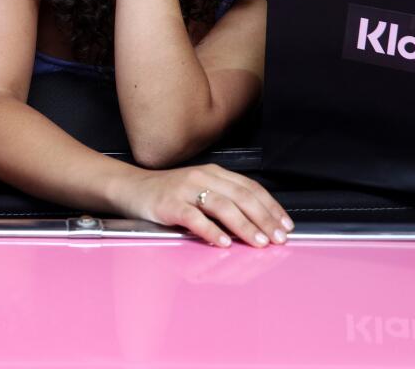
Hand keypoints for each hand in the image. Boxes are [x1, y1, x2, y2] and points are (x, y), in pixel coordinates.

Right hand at [113, 163, 294, 247]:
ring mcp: (185, 189)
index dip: (270, 206)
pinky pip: (194, 218)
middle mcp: (202, 177)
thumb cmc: (166, 194)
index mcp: (214, 173)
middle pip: (241, 196)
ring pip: (222, 206)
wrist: (130, 188)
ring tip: (258, 242)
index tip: (285, 224)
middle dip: (264, 218)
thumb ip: (224, 200)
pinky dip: (211, 230)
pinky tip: (223, 242)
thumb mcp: (199, 190)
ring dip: (244, 225)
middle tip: (278, 237)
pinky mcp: (168, 204)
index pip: (250, 188)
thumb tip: (255, 222)